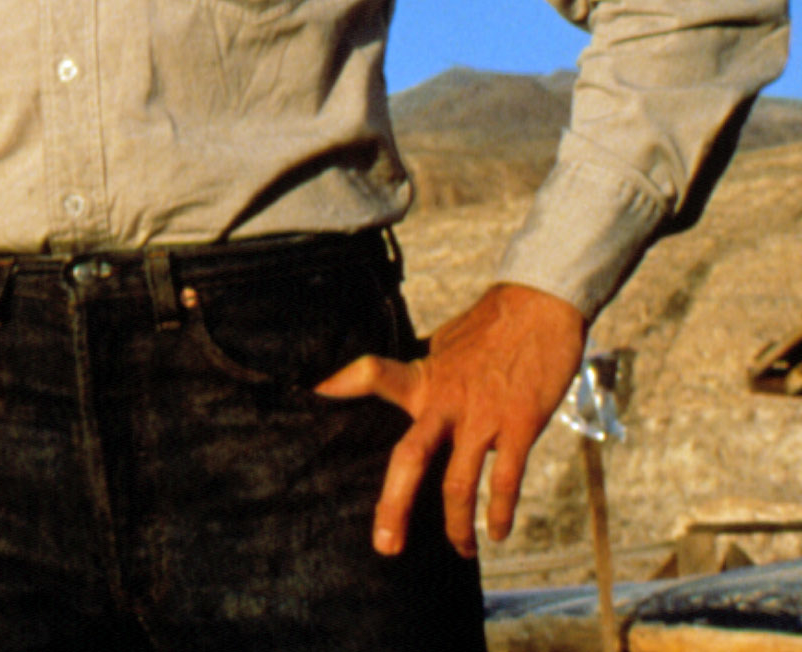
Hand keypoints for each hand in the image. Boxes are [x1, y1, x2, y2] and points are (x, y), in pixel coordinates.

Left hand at [314, 281, 586, 556]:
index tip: (315, 394)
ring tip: (459, 550)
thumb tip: (415, 387)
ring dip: (457, 523)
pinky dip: (499, 510)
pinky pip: (505, 478)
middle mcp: (445, 401)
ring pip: (459, 482)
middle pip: (411, 458)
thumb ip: (428, 372)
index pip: (373, 375)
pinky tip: (497, 532)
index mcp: (423, 378)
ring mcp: (482, 416)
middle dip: (396, 505)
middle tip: (385, 544)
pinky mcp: (519, 424)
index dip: (342, 383)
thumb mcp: (446, 344)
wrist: (541, 306)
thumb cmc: (492, 325)